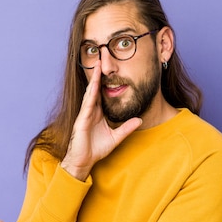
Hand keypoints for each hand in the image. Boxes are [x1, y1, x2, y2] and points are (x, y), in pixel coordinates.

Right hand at [61, 64, 142, 179]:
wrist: (83, 162)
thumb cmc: (95, 149)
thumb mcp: (116, 137)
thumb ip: (126, 128)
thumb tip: (139, 120)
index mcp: (97, 113)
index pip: (101, 94)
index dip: (104, 81)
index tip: (109, 69)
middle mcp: (90, 111)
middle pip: (94, 89)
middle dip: (97, 75)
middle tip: (101, 59)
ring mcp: (84, 115)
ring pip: (89, 93)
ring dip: (92, 80)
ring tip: (96, 66)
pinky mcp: (81, 120)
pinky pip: (86, 105)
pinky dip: (90, 94)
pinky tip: (92, 85)